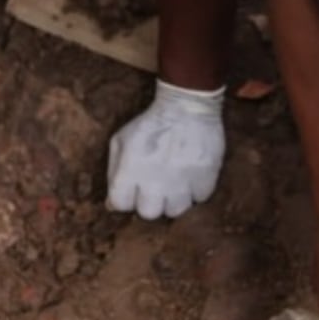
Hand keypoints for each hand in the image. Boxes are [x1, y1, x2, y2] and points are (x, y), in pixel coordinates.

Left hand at [107, 80, 224, 219]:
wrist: (187, 105)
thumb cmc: (151, 123)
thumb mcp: (121, 140)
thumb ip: (114, 173)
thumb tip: (113, 205)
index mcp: (130, 169)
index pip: (120, 204)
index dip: (126, 197)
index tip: (134, 188)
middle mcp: (155, 180)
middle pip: (149, 213)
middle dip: (150, 202)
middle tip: (156, 188)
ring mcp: (182, 181)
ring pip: (176, 210)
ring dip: (174, 199)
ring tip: (176, 183)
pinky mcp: (205, 177)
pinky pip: (200, 198)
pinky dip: (196, 190)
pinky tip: (192, 175)